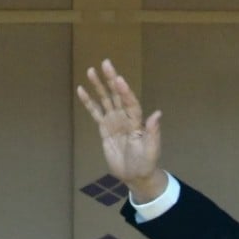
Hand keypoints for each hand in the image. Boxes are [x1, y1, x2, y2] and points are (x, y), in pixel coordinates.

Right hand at [77, 59, 167, 202]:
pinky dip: (88, 102)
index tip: (119, 79)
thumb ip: (153, 132)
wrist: (135, 175)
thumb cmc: (145, 163)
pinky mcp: (104, 128)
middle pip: (117, 95)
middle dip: (111, 79)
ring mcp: (114, 121)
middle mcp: (125, 117)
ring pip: (105, 100)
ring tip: (91, 70)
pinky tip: (81, 90)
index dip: (125, 92)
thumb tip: (157, 114)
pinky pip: (95, 112)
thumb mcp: (151, 150)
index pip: (130, 103)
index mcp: (137, 121)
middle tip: (106, 63)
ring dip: (98, 86)